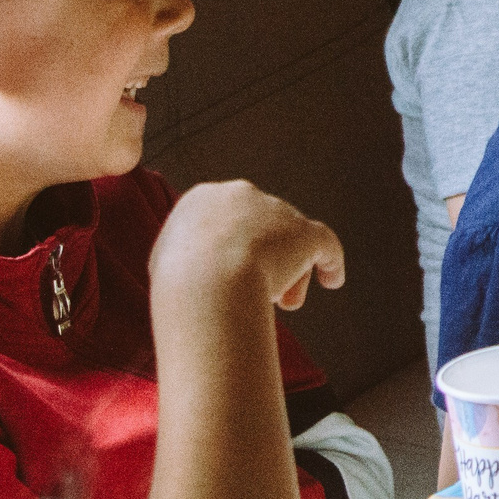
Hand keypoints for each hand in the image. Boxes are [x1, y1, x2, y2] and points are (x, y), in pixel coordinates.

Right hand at [150, 180, 344, 315]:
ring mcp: (275, 211)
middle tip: (262, 293)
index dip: (231, 248)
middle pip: (260, 228)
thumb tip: (192, 274)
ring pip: (289, 239)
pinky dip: (330, 261)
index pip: (224, 220)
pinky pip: (324, 243)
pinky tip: (332, 280)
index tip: (229, 275)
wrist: (204, 283)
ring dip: (290, 269)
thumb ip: (184, 260)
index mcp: (203, 199)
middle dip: (262, 258)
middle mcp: (242, 195)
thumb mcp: (165, 267)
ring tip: (286, 302)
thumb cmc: (177, 286)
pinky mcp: (304, 231)